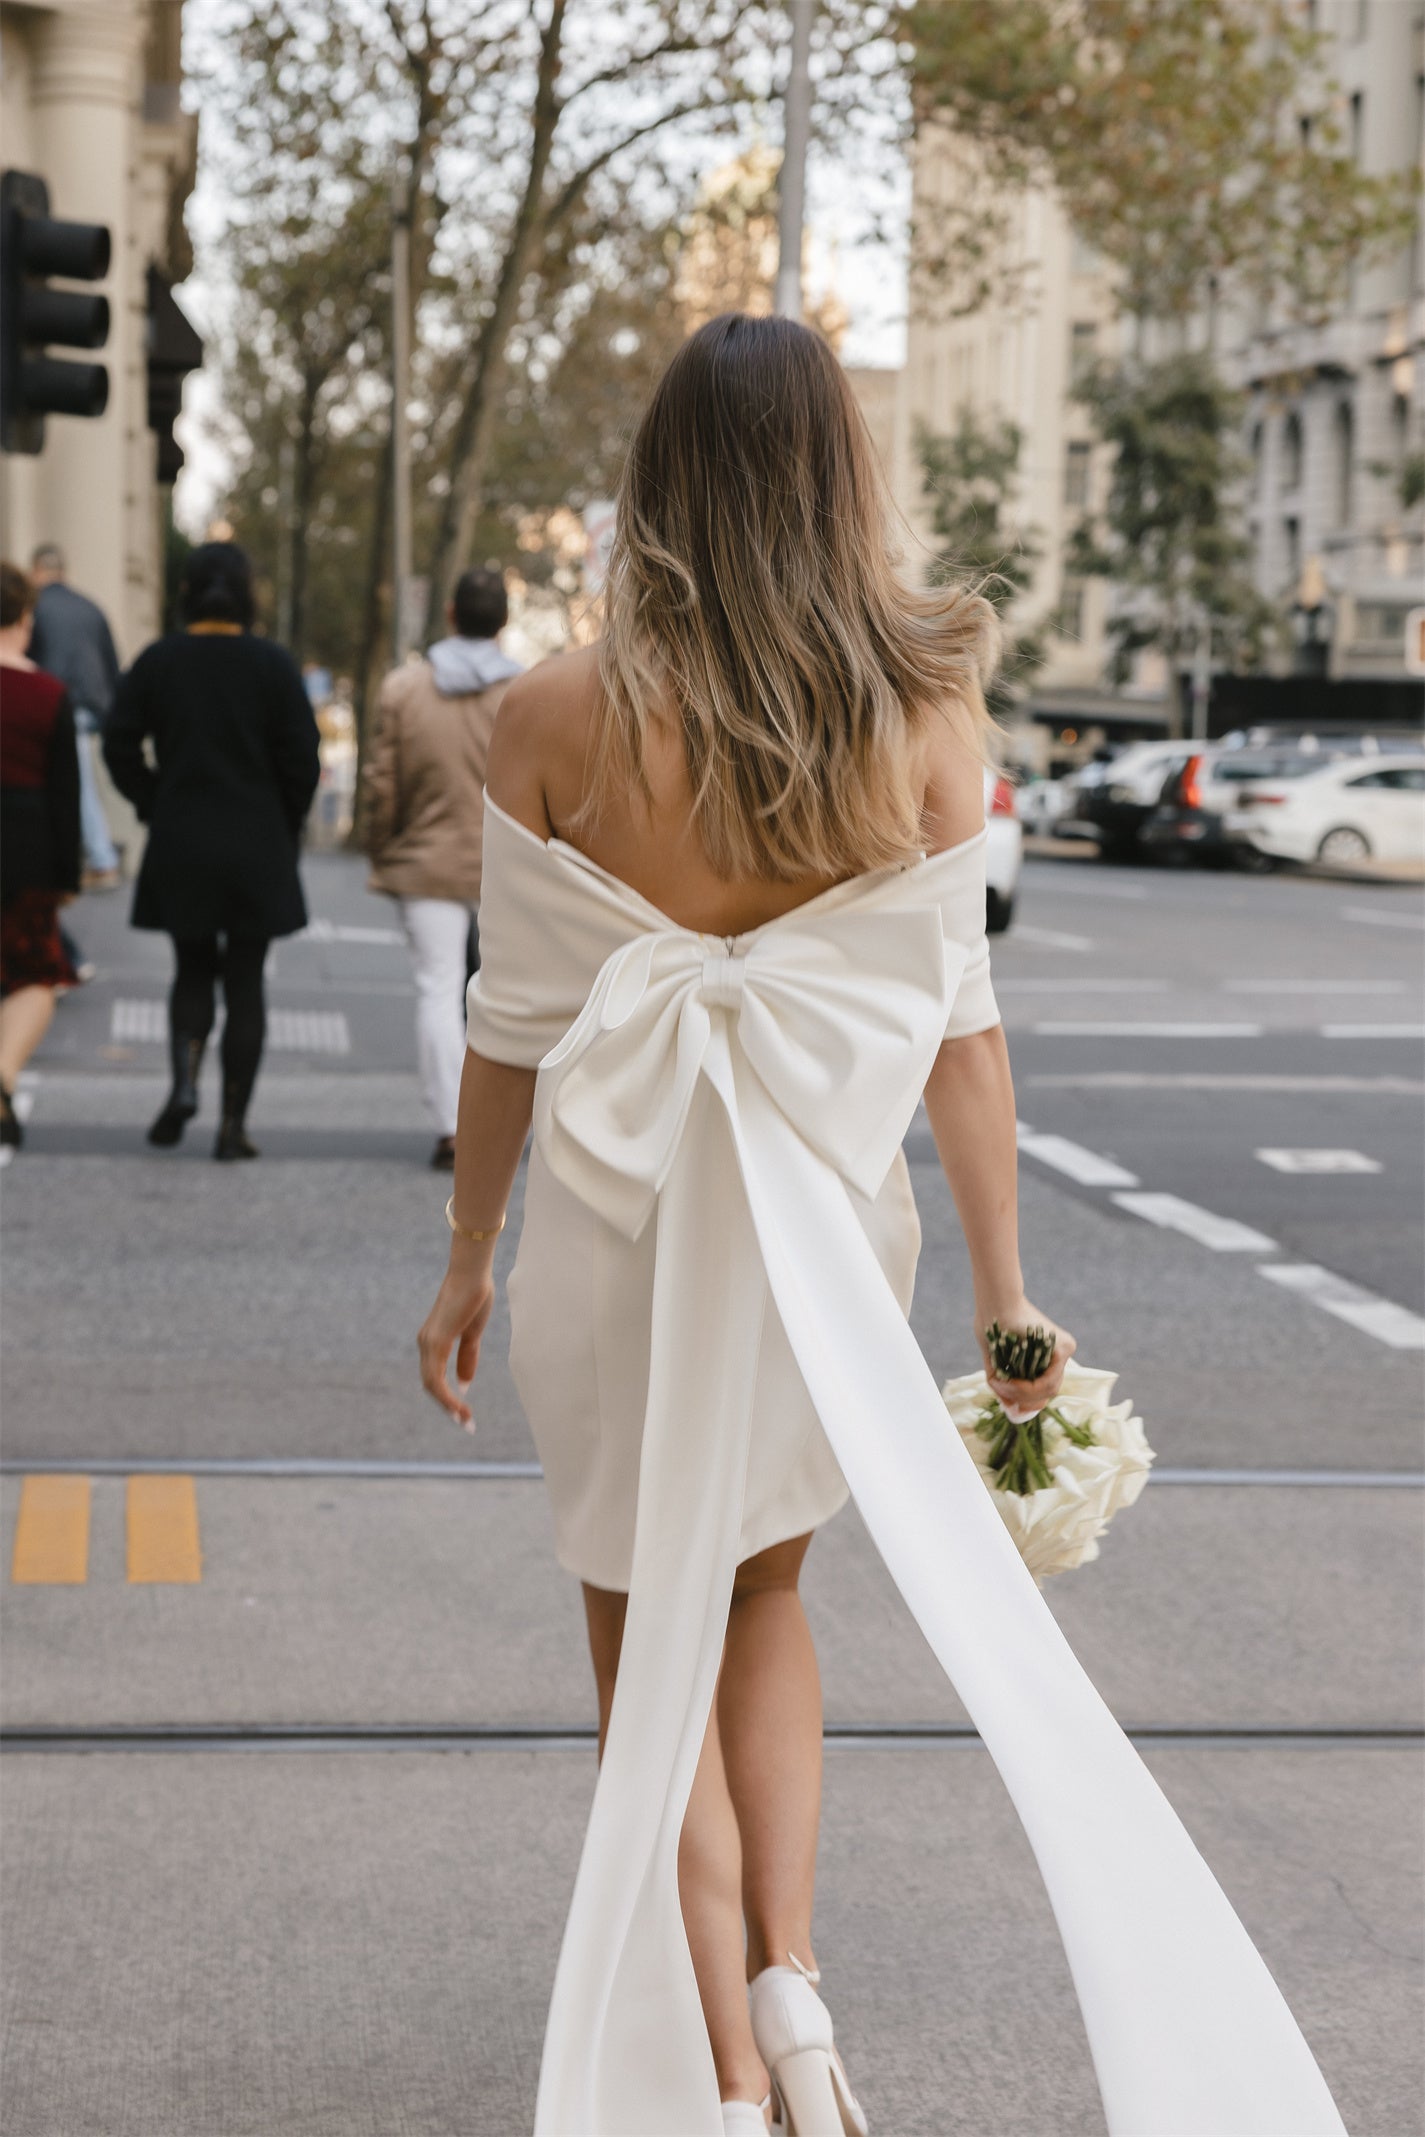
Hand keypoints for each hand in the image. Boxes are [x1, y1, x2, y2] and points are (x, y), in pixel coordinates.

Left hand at [417, 1250, 495, 1431]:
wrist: (472, 1271)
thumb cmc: (474, 1295)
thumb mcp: (473, 1332)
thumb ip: (467, 1357)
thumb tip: (463, 1384)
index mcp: (434, 1341)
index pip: (435, 1377)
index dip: (448, 1398)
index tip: (465, 1415)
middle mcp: (425, 1343)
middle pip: (431, 1385)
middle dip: (448, 1408)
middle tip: (466, 1424)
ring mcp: (428, 1342)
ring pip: (432, 1385)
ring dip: (448, 1406)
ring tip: (465, 1421)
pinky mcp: (436, 1340)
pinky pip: (436, 1377)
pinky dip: (447, 1395)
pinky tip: (460, 1405)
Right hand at [977, 1299, 1075, 1411]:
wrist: (997, 1303)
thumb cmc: (993, 1327)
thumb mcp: (997, 1362)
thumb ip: (1004, 1384)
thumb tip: (1010, 1409)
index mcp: (1046, 1358)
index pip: (1044, 1389)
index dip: (1028, 1402)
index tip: (1011, 1407)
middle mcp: (1059, 1356)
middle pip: (1048, 1392)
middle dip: (1024, 1400)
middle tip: (1003, 1394)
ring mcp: (1065, 1351)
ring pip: (1049, 1389)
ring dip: (1022, 1393)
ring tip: (1002, 1385)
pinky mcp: (1065, 1348)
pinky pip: (1048, 1380)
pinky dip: (1026, 1386)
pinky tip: (1010, 1382)